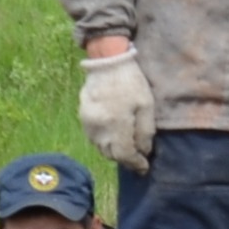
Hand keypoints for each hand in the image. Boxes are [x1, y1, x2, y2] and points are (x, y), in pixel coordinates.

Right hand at [76, 39, 156, 171]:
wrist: (107, 61)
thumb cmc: (131, 82)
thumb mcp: (146, 105)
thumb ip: (145, 132)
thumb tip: (143, 152)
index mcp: (116, 123)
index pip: (124, 154)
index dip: (135, 164)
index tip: (144, 167)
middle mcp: (98, 127)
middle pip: (111, 154)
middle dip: (125, 159)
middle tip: (137, 159)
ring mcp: (87, 122)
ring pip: (101, 148)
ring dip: (114, 152)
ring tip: (126, 148)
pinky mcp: (82, 117)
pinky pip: (93, 138)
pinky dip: (104, 142)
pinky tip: (114, 136)